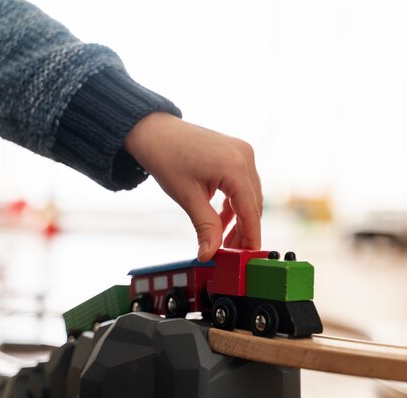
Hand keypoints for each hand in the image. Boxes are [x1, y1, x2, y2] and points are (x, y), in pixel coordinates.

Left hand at [123, 112, 261, 260]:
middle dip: (244, 231)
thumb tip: (209, 254)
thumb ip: (205, 227)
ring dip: (239, 218)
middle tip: (231, 254)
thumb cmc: (166, 158)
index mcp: (235, 166)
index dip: (251, 237)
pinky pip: (241, 184)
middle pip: (253, 204)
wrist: (153, 130)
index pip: (251, 210)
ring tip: (225, 241)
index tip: (249, 258)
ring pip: (249, 195)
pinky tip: (221, 220)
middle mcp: (245, 156)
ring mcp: (242, 152)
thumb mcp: (187, 197)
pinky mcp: (236, 153)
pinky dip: (233, 203)